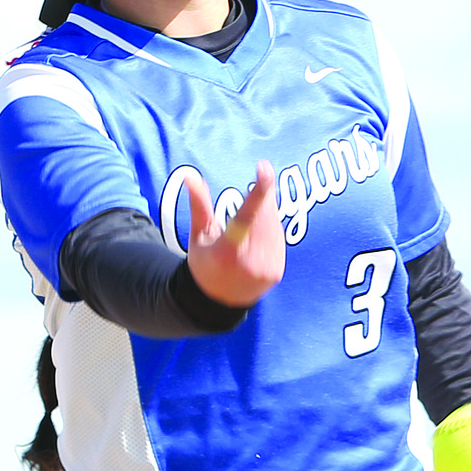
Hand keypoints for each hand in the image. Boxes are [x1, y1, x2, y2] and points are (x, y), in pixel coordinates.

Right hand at [185, 160, 284, 307]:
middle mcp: (249, 262)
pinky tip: (257, 239)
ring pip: (274, 224)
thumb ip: (199, 206)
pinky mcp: (277, 270)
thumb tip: (191, 177)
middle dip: (262, 197)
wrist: (220, 301)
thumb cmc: (205, 264)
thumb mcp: (198, 236)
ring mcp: (265, 268)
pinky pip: (279, 238)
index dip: (258, 192)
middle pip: (264, 215)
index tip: (264, 169)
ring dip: (266, 214)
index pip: (245, 217)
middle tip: (257, 185)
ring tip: (249, 225)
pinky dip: (271, 230)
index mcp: (226, 251)